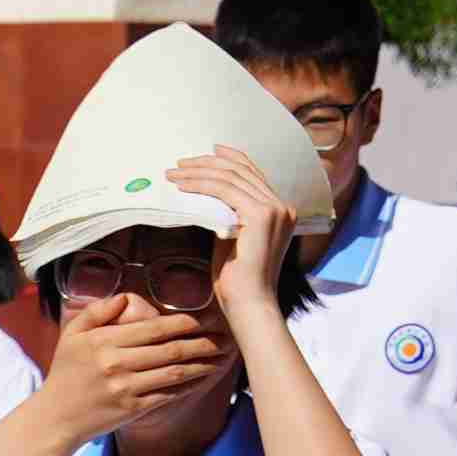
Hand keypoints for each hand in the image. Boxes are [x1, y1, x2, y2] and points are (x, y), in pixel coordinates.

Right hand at [41, 283, 224, 437]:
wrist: (56, 417)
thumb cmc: (66, 372)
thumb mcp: (73, 334)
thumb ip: (98, 311)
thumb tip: (126, 297)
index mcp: (105, 341)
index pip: (153, 328)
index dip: (183, 323)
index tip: (203, 319)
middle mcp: (118, 364)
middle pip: (170, 350)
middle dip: (202, 343)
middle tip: (223, 338)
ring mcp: (127, 388)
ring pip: (174, 373)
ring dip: (201, 364)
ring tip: (220, 357)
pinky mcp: (133, 409)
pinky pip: (167, 395)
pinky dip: (188, 386)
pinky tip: (201, 378)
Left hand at [186, 144, 305, 330]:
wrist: (250, 304)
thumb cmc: (238, 280)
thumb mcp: (233, 238)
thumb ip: (229, 214)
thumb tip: (205, 195)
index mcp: (281, 210)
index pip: (253, 172)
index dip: (229, 158)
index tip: (207, 151)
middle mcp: (282, 205)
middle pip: (241, 169)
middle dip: (207, 163)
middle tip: (180, 164)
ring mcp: (274, 209)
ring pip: (230, 177)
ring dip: (197, 172)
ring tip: (173, 174)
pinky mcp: (261, 215)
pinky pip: (225, 189)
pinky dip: (201, 184)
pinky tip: (182, 186)